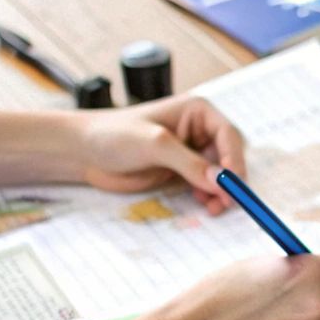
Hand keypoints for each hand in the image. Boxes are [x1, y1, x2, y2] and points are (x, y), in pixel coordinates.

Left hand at [74, 95, 246, 211]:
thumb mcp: (155, 145)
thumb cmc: (114, 135)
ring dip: (221, 191)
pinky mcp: (181, 170)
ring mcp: (190, 151)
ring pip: (219, 174)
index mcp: (197, 111)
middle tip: (228, 201)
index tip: (233, 184)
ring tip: (215, 207)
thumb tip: (221, 181)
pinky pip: (205, 185)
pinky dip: (209, 196)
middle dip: (231, 179)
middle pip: (229, 155)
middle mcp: (198, 129)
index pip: (228, 135)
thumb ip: (190, 163)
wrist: (84, 152)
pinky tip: (203, 204)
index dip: (235, 160)